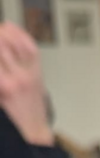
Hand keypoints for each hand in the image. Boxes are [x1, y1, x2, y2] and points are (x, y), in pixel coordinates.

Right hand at [0, 22, 52, 145]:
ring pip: (13, 40)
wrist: (32, 129)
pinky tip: (9, 28)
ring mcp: (29, 74)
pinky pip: (29, 45)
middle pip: (1, 43)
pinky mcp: (38, 71)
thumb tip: (0, 59)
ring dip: (2, 31)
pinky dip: (18, 34)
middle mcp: (16, 78)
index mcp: (2, 87)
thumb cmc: (11, 118)